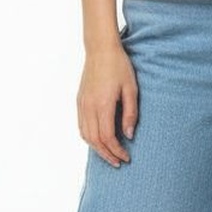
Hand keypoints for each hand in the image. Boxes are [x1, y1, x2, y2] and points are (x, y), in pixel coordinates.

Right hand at [77, 41, 137, 166]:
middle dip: (107, 154)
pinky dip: (89, 138)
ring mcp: (82, 104)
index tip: (126, 158)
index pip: (107, 137)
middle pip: (94, 140)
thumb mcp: (131, 89)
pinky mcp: (79, 101)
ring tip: (109, 155)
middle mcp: (89, 107)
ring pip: (85, 135)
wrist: (100, 49)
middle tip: (118, 162)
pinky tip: (99, 140)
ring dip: (97, 148)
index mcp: (103, 105)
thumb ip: (131, 113)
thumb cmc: (119, 66)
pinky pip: (82, 126)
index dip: (116, 151)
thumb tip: (129, 135)